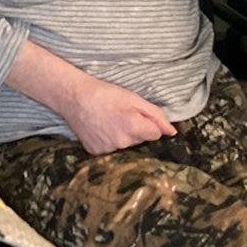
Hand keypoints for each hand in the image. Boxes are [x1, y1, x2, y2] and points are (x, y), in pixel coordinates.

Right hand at [59, 69, 177, 155]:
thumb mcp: (134, 98)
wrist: (74, 97)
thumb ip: (156, 115)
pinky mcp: (96, 153)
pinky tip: (101, 129)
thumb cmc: (105, 94)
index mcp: (133, 127)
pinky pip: (111, 150)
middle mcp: (122, 143)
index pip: (155, 134)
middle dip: (136, 130)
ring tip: (109, 121)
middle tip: (120, 115)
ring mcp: (108, 150)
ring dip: (123, 136)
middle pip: (140, 141)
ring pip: (126, 146)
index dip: (148, 123)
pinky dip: (109, 141)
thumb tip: (172, 132)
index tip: (136, 114)